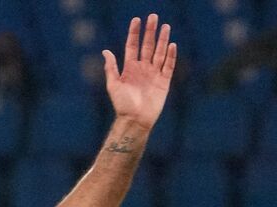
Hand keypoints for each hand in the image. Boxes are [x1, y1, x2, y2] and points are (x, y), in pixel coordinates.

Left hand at [103, 14, 175, 131]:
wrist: (135, 120)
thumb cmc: (122, 105)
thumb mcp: (113, 85)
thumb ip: (111, 68)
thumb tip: (105, 51)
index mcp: (130, 68)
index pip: (132, 46)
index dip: (134, 33)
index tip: (136, 20)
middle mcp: (142, 69)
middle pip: (147, 46)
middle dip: (150, 31)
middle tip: (153, 16)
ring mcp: (154, 74)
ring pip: (159, 52)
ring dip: (162, 39)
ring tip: (165, 26)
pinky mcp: (164, 81)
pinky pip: (169, 65)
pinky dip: (170, 55)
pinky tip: (171, 44)